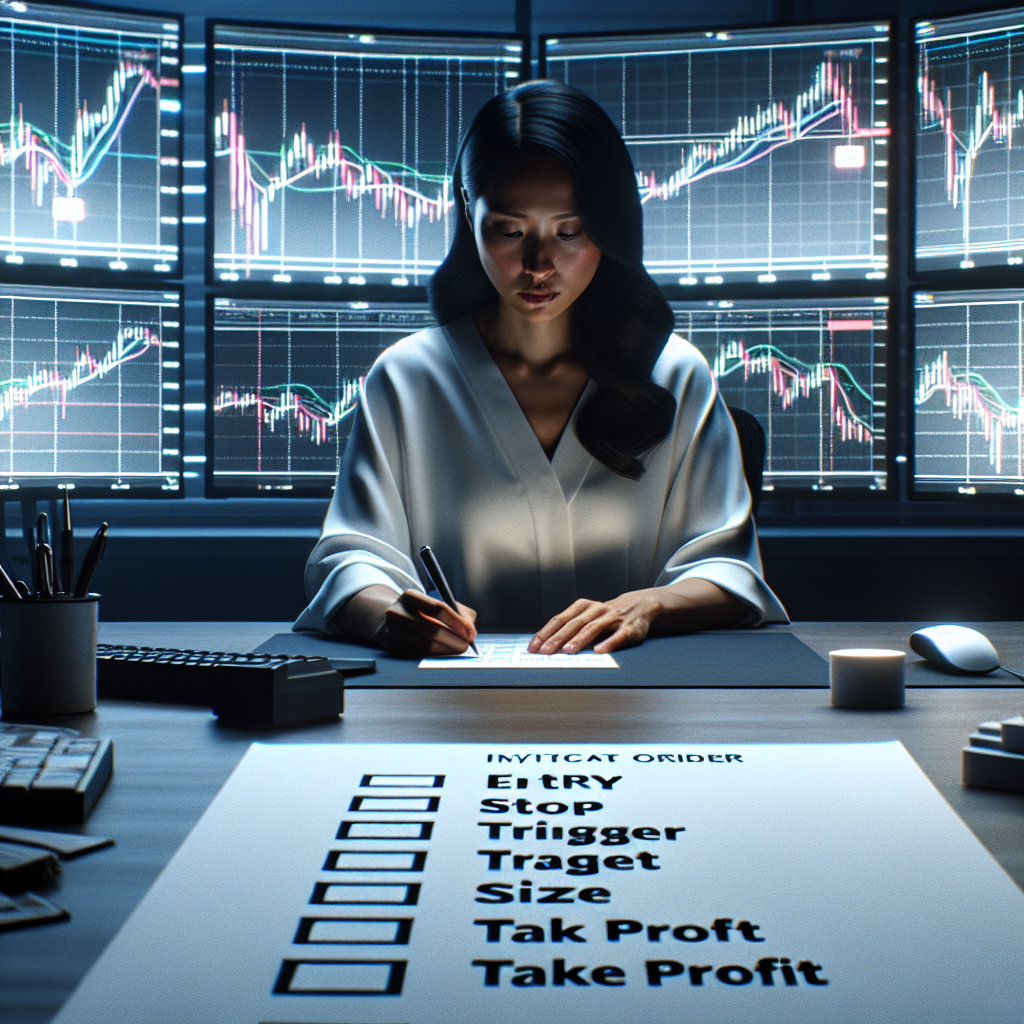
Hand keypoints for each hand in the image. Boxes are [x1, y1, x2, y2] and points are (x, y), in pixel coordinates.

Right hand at [382, 590, 477, 658]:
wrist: (392, 620)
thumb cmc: (422, 612)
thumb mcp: (436, 603)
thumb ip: (459, 613)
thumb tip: (471, 631)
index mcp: (410, 596)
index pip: (438, 609)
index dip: (457, 622)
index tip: (470, 632)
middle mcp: (397, 613)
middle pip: (433, 629)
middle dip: (455, 639)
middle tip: (466, 645)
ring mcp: (393, 632)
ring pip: (427, 645)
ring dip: (447, 650)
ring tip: (458, 650)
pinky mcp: (393, 648)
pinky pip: (420, 655)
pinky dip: (436, 656)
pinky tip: (444, 653)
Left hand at [529, 592, 660, 655]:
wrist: (640, 606)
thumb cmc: (606, 617)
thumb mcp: (587, 617)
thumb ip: (569, 628)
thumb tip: (544, 646)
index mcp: (582, 607)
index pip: (560, 620)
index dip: (546, 633)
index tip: (534, 647)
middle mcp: (596, 610)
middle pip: (573, 624)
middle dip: (558, 639)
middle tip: (546, 652)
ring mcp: (613, 618)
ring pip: (593, 628)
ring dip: (579, 640)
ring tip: (568, 651)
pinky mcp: (629, 627)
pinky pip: (618, 636)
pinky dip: (609, 643)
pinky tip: (599, 651)